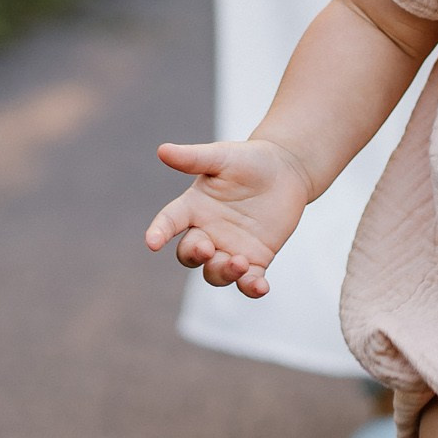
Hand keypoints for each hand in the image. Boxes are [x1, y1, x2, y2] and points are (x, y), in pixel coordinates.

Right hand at [143, 138, 311, 298]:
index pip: (169, 222)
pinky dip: (251, 288)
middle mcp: (207, 232)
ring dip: (223, 273)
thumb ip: (194, 158)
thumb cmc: (249, 160)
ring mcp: (230, 249)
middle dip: (194, 255)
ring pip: (215, 273)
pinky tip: (260, 286)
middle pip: (189, 254)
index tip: (151, 242)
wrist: (286, 171)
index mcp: (194, 207)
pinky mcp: (255, 260)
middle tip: (207, 248)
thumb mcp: (222, 157)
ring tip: (239, 262)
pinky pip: (248, 282)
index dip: (159, 232)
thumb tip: (162, 150)